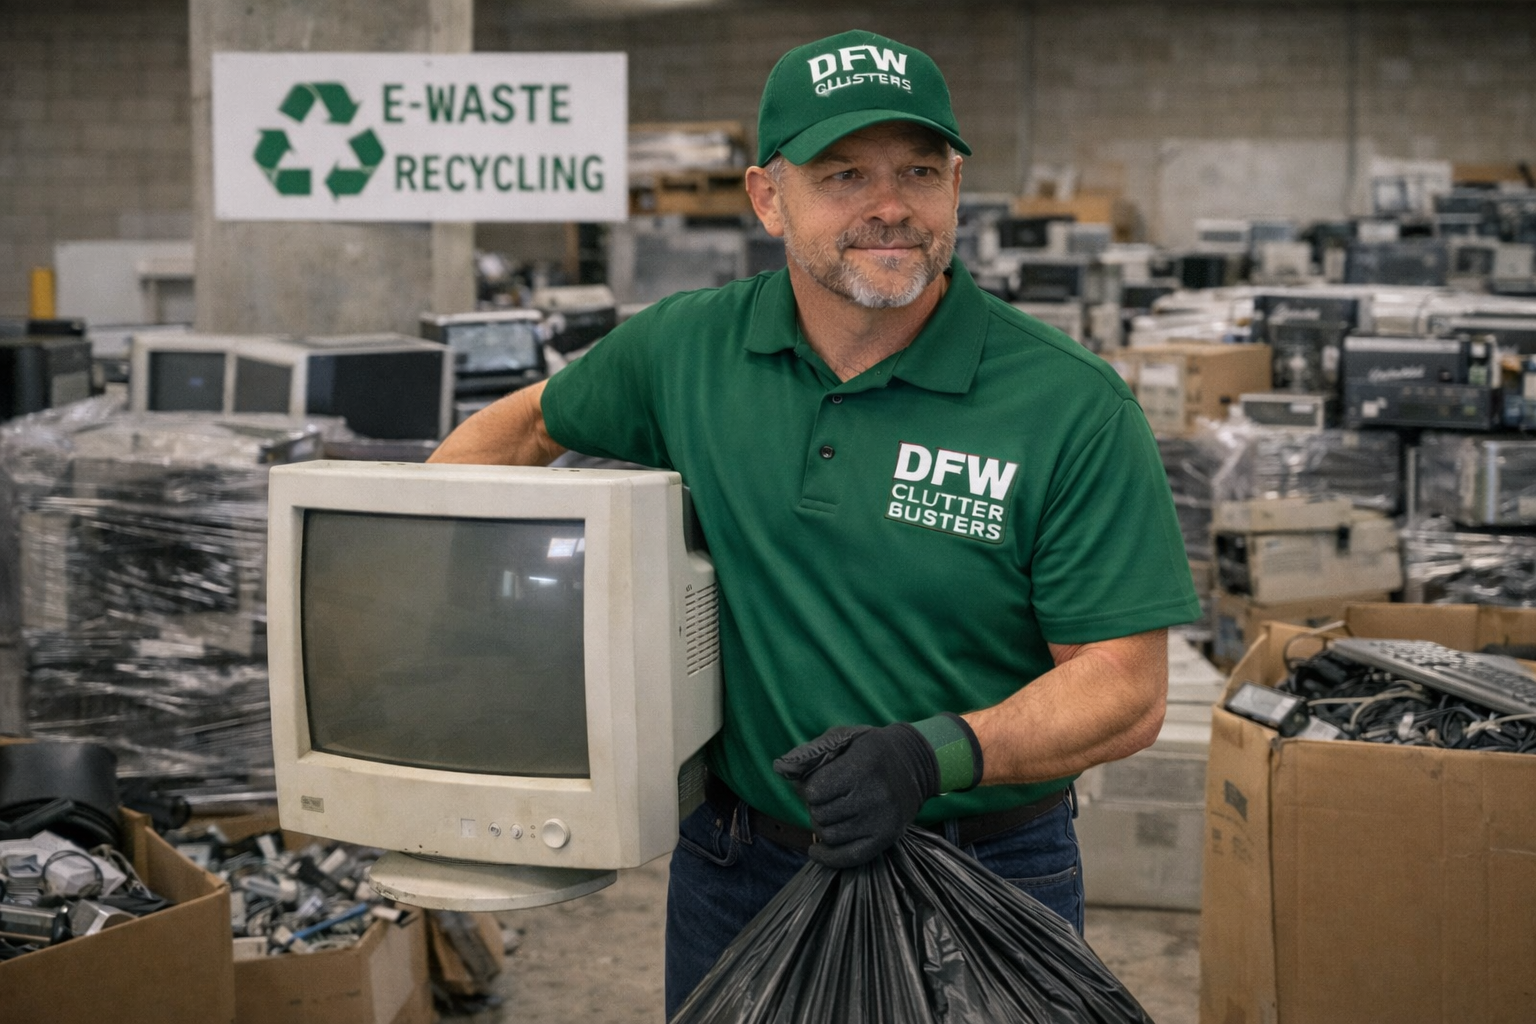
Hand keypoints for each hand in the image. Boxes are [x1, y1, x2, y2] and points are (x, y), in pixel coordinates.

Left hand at [772, 724, 940, 868]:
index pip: (815, 791)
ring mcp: (881, 820)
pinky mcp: (886, 838)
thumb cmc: (870, 750)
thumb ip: (811, 753)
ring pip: (830, 836)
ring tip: (830, 814)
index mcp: (862, 766)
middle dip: (815, 808)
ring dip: (822, 827)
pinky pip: (848, 857)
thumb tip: (782, 770)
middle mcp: (874, 795)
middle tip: (826, 799)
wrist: (914, 764)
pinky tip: (816, 850)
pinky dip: (828, 857)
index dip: (809, 789)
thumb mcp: (843, 738)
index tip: (818, 784)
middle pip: (820, 815)